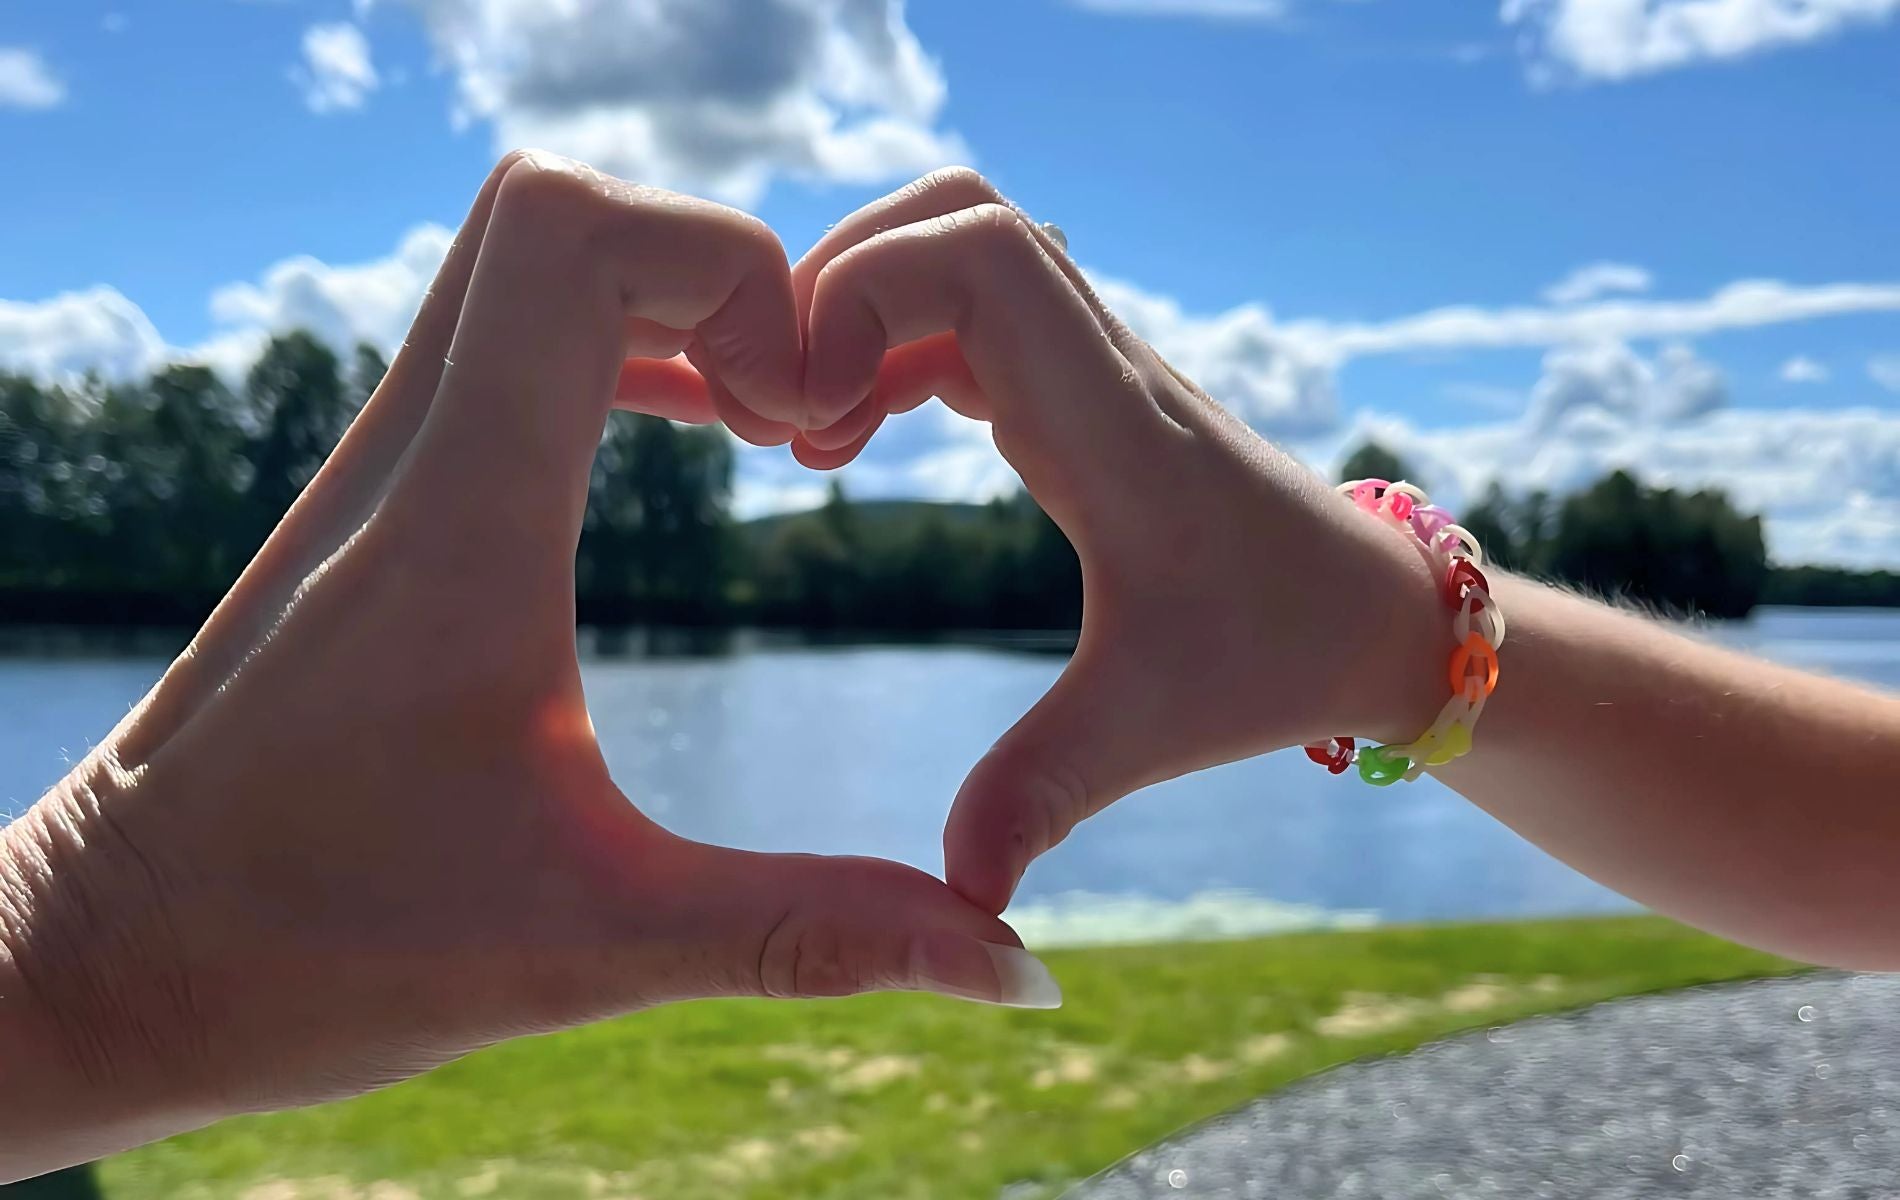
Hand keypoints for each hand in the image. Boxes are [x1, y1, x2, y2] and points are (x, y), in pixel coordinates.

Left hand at [0, 153, 1052, 1179]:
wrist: (99, 963)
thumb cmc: (311, 953)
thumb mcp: (592, 948)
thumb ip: (813, 934)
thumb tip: (1010, 968)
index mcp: (455, 534)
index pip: (566, 240)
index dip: (720, 262)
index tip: (798, 409)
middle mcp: (398, 465)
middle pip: (542, 210)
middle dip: (707, 263)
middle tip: (793, 406)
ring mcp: (371, 473)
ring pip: (509, 264)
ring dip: (659, 299)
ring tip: (762, 422)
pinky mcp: (369, 506)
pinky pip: (492, 342)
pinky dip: (608, 347)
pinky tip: (680, 444)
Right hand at [780, 169, 1454, 913]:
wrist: (1371, 612)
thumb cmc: (1273, 654)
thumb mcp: (1149, 725)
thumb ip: (1043, 793)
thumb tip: (959, 896)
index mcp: (1113, 420)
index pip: (981, 255)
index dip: (865, 293)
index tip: (812, 421)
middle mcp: (1100, 362)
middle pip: (955, 211)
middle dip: (841, 282)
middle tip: (790, 411)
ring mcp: (1090, 363)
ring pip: (958, 243)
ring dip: (862, 308)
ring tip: (812, 434)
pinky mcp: (1077, 385)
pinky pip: (962, 309)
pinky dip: (887, 346)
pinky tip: (853, 442)